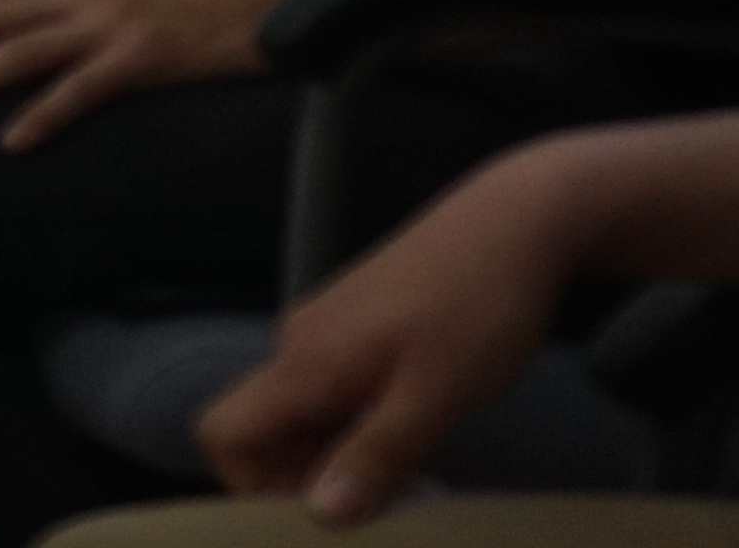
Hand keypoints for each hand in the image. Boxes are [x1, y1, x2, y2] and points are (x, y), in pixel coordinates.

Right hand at [197, 144, 593, 523]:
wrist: (514, 220)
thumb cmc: (478, 308)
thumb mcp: (437, 396)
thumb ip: (375, 455)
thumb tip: (319, 515)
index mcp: (306, 363)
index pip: (224, 433)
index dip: (251, 486)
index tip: (323, 519)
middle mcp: (300, 344)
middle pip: (266, 432)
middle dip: (314, 483)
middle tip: (397, 511)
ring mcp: (328, 330)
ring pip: (307, 414)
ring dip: (347, 458)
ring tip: (422, 483)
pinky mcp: (358, 321)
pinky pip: (335, 391)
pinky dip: (363, 427)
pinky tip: (421, 433)